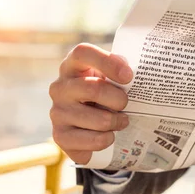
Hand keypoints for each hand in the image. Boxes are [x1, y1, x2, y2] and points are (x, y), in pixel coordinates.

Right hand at [49, 43, 132, 163]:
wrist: (86, 126)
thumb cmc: (104, 94)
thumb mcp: (110, 78)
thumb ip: (120, 72)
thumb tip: (137, 74)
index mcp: (72, 66)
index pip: (83, 53)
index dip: (108, 62)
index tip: (128, 76)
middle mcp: (59, 87)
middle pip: (94, 89)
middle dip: (119, 100)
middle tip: (126, 105)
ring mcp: (57, 112)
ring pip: (100, 120)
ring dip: (118, 122)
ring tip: (121, 121)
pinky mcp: (60, 136)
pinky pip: (95, 140)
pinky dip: (108, 139)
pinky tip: (108, 135)